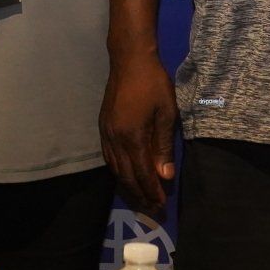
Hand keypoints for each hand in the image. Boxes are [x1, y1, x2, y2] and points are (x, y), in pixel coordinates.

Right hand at [100, 48, 178, 212]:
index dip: (152, 191)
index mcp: (132, 137)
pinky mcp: (103, 127)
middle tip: (153, 209)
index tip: (162, 205)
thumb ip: (164, 146)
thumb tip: (165, 176)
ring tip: (141, 198)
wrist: (129, 60)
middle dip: (140, 195)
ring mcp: (106, 133)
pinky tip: (127, 176)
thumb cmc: (153, 84)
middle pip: (126, 176)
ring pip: (115, 169)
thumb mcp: (166, 113)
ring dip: (128, 186)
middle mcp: (115, 140)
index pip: (142, 173)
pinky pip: (109, 158)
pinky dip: (119, 172)